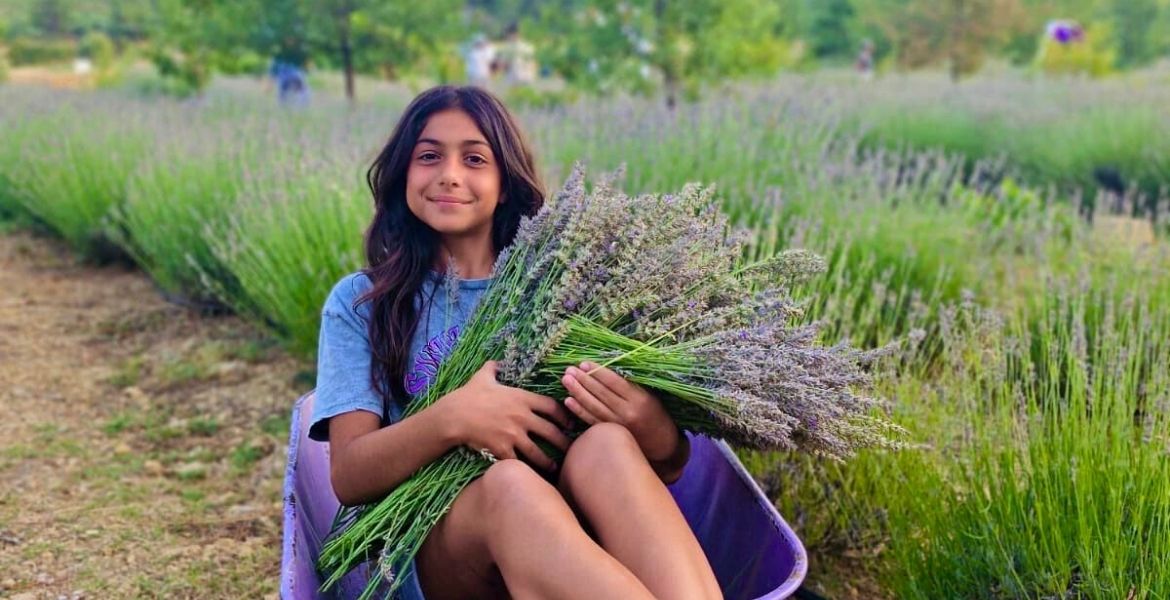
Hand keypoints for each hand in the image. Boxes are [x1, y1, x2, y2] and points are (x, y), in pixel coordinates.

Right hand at [435, 361, 573, 471]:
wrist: (453, 415)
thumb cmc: (468, 395)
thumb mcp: (482, 377)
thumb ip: (493, 368)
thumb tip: (496, 361)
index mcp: (522, 398)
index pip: (552, 407)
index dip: (564, 415)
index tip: (569, 423)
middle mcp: (522, 416)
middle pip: (551, 431)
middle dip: (563, 441)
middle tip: (570, 449)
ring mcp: (513, 434)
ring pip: (538, 452)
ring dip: (548, 461)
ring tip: (555, 468)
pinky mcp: (502, 449)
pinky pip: (518, 462)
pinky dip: (525, 469)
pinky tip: (531, 475)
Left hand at [561, 362, 681, 464]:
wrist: (664, 446)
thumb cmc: (658, 416)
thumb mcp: (650, 397)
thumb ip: (631, 386)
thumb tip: (606, 370)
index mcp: (639, 399)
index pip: (614, 382)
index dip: (597, 371)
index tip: (583, 363)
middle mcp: (627, 412)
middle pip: (600, 393)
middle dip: (583, 380)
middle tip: (568, 369)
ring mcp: (618, 425)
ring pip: (594, 406)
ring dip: (577, 392)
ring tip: (565, 380)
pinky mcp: (612, 435)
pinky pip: (592, 421)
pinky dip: (579, 411)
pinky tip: (568, 401)